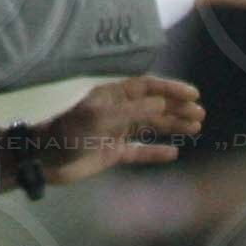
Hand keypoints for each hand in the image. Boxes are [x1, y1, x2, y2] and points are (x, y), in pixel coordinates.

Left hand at [25, 74, 203, 186]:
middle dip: (177, 109)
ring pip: (151, 128)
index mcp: (113, 95)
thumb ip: (133, 110)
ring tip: (195, 128)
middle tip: (200, 114)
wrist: (45, 158)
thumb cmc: (70, 131)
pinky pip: (140, 151)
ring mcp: (117, 132)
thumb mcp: (101, 116)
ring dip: (172, 127)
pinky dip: (155, 152)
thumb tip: (162, 103)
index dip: (171, 89)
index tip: (193, 95)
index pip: (148, 87)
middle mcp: (118, 111)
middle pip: (154, 107)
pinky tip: (173, 152)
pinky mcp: (113, 153)